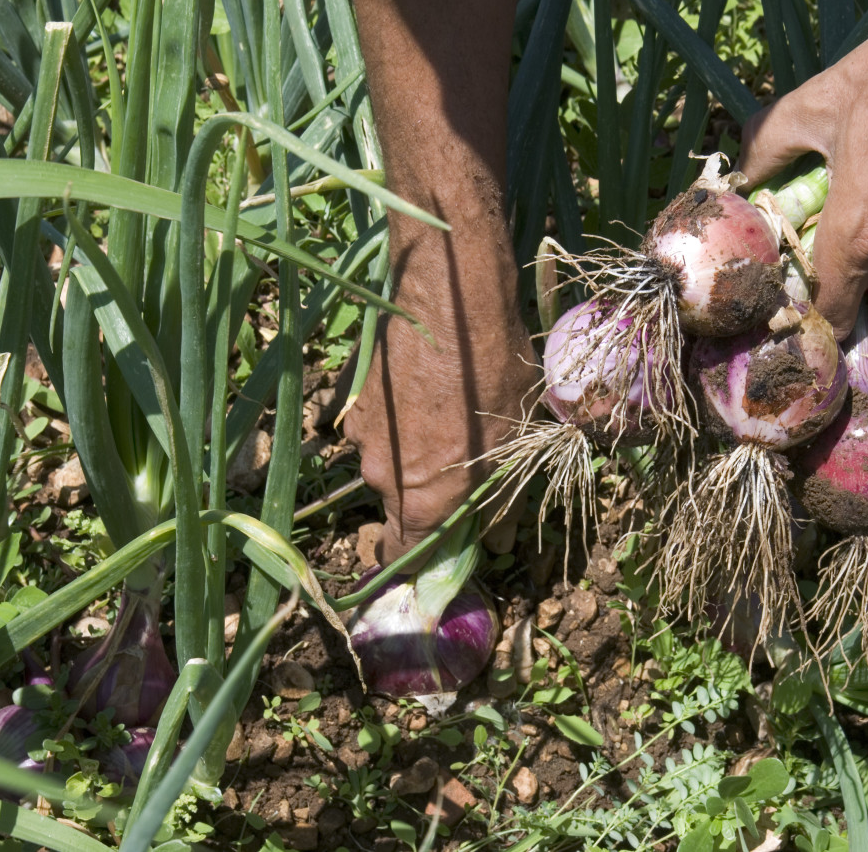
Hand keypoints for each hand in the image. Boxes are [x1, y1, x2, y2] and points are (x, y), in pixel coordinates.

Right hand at [343, 311, 537, 562]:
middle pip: (397, 504)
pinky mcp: (354, 400)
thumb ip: (500, 500)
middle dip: (424, 495)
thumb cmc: (492, 381)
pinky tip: (428, 394)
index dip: (417, 558)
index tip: (437, 547)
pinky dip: (398, 422)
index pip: (399, 556)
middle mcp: (381, 476)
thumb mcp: (513, 444)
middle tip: (458, 465)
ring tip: (447, 418)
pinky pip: (377, 428)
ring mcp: (361, 436)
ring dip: (411, 453)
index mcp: (420, 500)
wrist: (450, 308)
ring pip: (387, 462)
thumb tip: (497, 541)